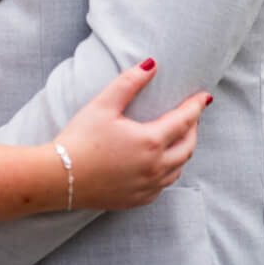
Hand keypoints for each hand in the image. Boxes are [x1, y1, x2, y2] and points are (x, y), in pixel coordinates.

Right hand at [54, 59, 209, 210]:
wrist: (59, 178)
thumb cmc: (80, 139)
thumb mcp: (103, 105)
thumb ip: (129, 82)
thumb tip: (152, 64)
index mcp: (150, 142)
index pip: (184, 121)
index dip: (196, 107)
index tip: (204, 97)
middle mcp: (155, 167)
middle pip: (188, 147)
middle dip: (193, 129)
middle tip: (192, 115)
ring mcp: (148, 187)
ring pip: (179, 168)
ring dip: (184, 150)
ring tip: (179, 137)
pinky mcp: (138, 200)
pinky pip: (164, 185)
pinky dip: (170, 170)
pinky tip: (161, 163)